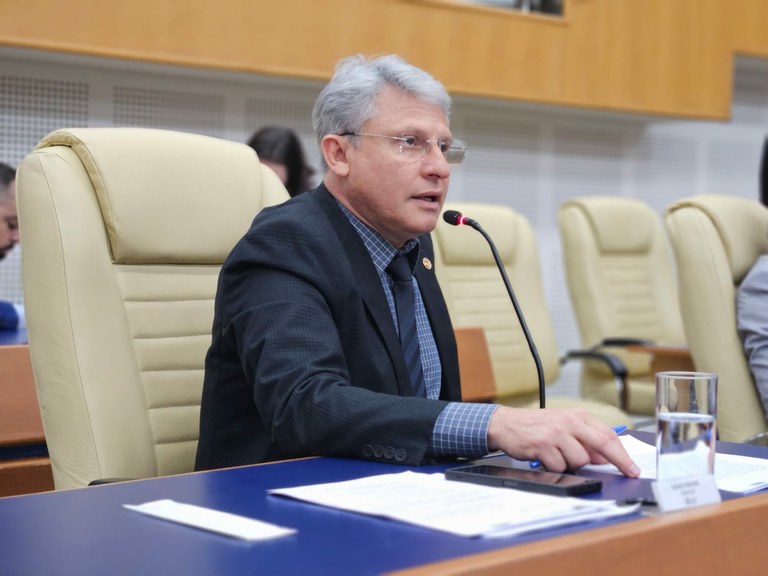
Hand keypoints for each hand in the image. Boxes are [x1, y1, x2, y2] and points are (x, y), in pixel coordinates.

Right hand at [486, 406, 639, 477]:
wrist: (506, 424)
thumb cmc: (536, 426)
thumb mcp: (563, 426)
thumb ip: (584, 439)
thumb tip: (605, 457)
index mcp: (577, 416)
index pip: (607, 434)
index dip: (623, 453)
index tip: (632, 467)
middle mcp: (568, 422)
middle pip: (602, 444)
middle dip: (619, 462)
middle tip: (628, 473)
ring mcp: (556, 434)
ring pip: (580, 460)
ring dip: (572, 464)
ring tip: (558, 455)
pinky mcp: (543, 446)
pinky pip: (559, 466)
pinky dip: (554, 467)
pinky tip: (545, 457)